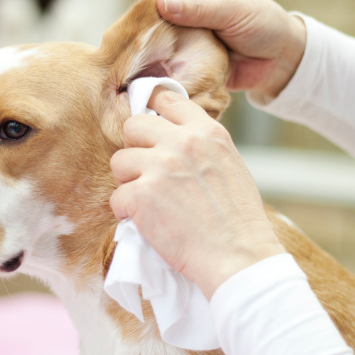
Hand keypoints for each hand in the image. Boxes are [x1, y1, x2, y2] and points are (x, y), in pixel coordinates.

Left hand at [109, 87, 286, 298]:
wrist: (238, 256)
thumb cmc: (238, 219)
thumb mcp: (229, 164)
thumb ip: (200, 146)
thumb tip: (172, 138)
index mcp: (207, 132)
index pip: (167, 99)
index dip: (152, 112)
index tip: (149, 129)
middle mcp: (182, 142)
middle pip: (133, 125)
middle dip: (135, 149)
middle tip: (146, 173)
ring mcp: (159, 167)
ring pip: (119, 161)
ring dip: (128, 182)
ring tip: (149, 202)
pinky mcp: (141, 195)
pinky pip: (116, 197)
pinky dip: (126, 213)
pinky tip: (147, 223)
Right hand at [135, 0, 306, 97]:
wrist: (281, 60)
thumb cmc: (261, 23)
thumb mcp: (230, 10)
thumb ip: (196, 9)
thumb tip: (160, 3)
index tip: (144, 12)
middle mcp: (183, 9)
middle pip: (148, 14)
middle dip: (142, 28)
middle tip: (140, 44)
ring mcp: (183, 37)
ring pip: (154, 42)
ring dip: (150, 52)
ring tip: (143, 64)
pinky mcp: (187, 62)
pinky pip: (167, 65)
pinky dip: (162, 71)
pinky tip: (154, 78)